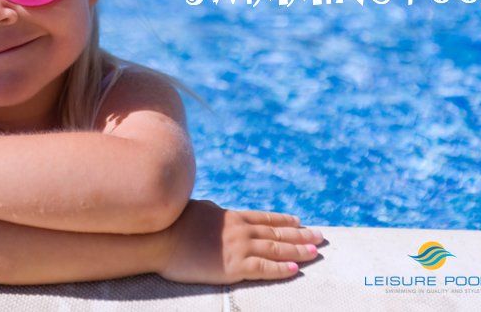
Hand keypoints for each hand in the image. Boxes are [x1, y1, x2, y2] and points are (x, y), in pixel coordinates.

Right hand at [156, 199, 322, 284]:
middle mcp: (240, 229)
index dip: (285, 220)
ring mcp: (238, 248)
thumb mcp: (200, 210)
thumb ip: (215, 212)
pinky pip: (263, 269)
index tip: (301, 222)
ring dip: (298, 250)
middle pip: (277, 232)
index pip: (266, 218)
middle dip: (301, 235)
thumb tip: (220, 210)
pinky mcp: (233, 267)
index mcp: (232, 216)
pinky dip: (280, 269)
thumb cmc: (173, 222)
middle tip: (320, 237)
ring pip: (276, 249)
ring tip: (315, 252)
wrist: (159, 237)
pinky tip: (295, 269)